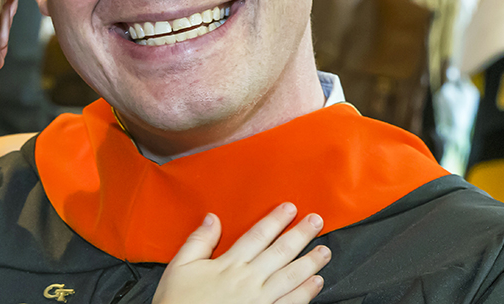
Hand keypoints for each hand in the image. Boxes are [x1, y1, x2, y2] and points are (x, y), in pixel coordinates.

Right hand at [153, 204, 330, 303]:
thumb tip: (212, 218)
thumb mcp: (180, 267)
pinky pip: (290, 303)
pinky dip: (305, 293)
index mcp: (229, 264)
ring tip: (324, 250)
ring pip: (290, 277)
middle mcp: (248, 280)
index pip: (258, 236)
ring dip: (309, 262)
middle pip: (280, 252)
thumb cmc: (179, 302)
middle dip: (300, 235)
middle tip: (317, 221)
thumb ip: (198, 241)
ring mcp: (259, 300)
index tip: (291, 208)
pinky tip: (316, 282)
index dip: (276, 220)